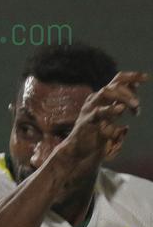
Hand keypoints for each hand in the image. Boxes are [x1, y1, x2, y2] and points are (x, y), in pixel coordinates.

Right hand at [55, 71, 147, 194]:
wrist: (80, 150)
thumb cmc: (96, 132)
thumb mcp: (113, 114)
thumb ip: (121, 101)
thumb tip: (134, 85)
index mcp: (102, 97)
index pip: (118, 80)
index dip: (132, 77)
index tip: (147, 78)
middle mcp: (95, 100)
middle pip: (114, 85)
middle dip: (129, 92)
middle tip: (138, 105)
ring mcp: (89, 109)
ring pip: (106, 92)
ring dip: (123, 97)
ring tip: (135, 107)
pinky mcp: (86, 120)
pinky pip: (99, 112)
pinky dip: (111, 109)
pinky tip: (120, 110)